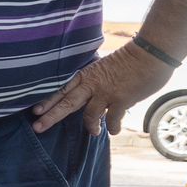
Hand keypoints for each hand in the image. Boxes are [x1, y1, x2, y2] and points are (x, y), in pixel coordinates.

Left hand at [31, 41, 170, 133]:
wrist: (151, 54)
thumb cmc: (131, 59)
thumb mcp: (106, 67)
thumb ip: (97, 81)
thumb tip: (93, 94)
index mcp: (87, 75)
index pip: (63, 88)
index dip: (48, 100)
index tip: (34, 110)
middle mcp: (92, 84)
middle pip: (66, 102)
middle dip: (51, 116)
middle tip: (37, 127)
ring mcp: (105, 93)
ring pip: (88, 116)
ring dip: (90, 127)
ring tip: (94, 132)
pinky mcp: (120, 101)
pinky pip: (111, 120)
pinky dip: (111, 128)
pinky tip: (113, 131)